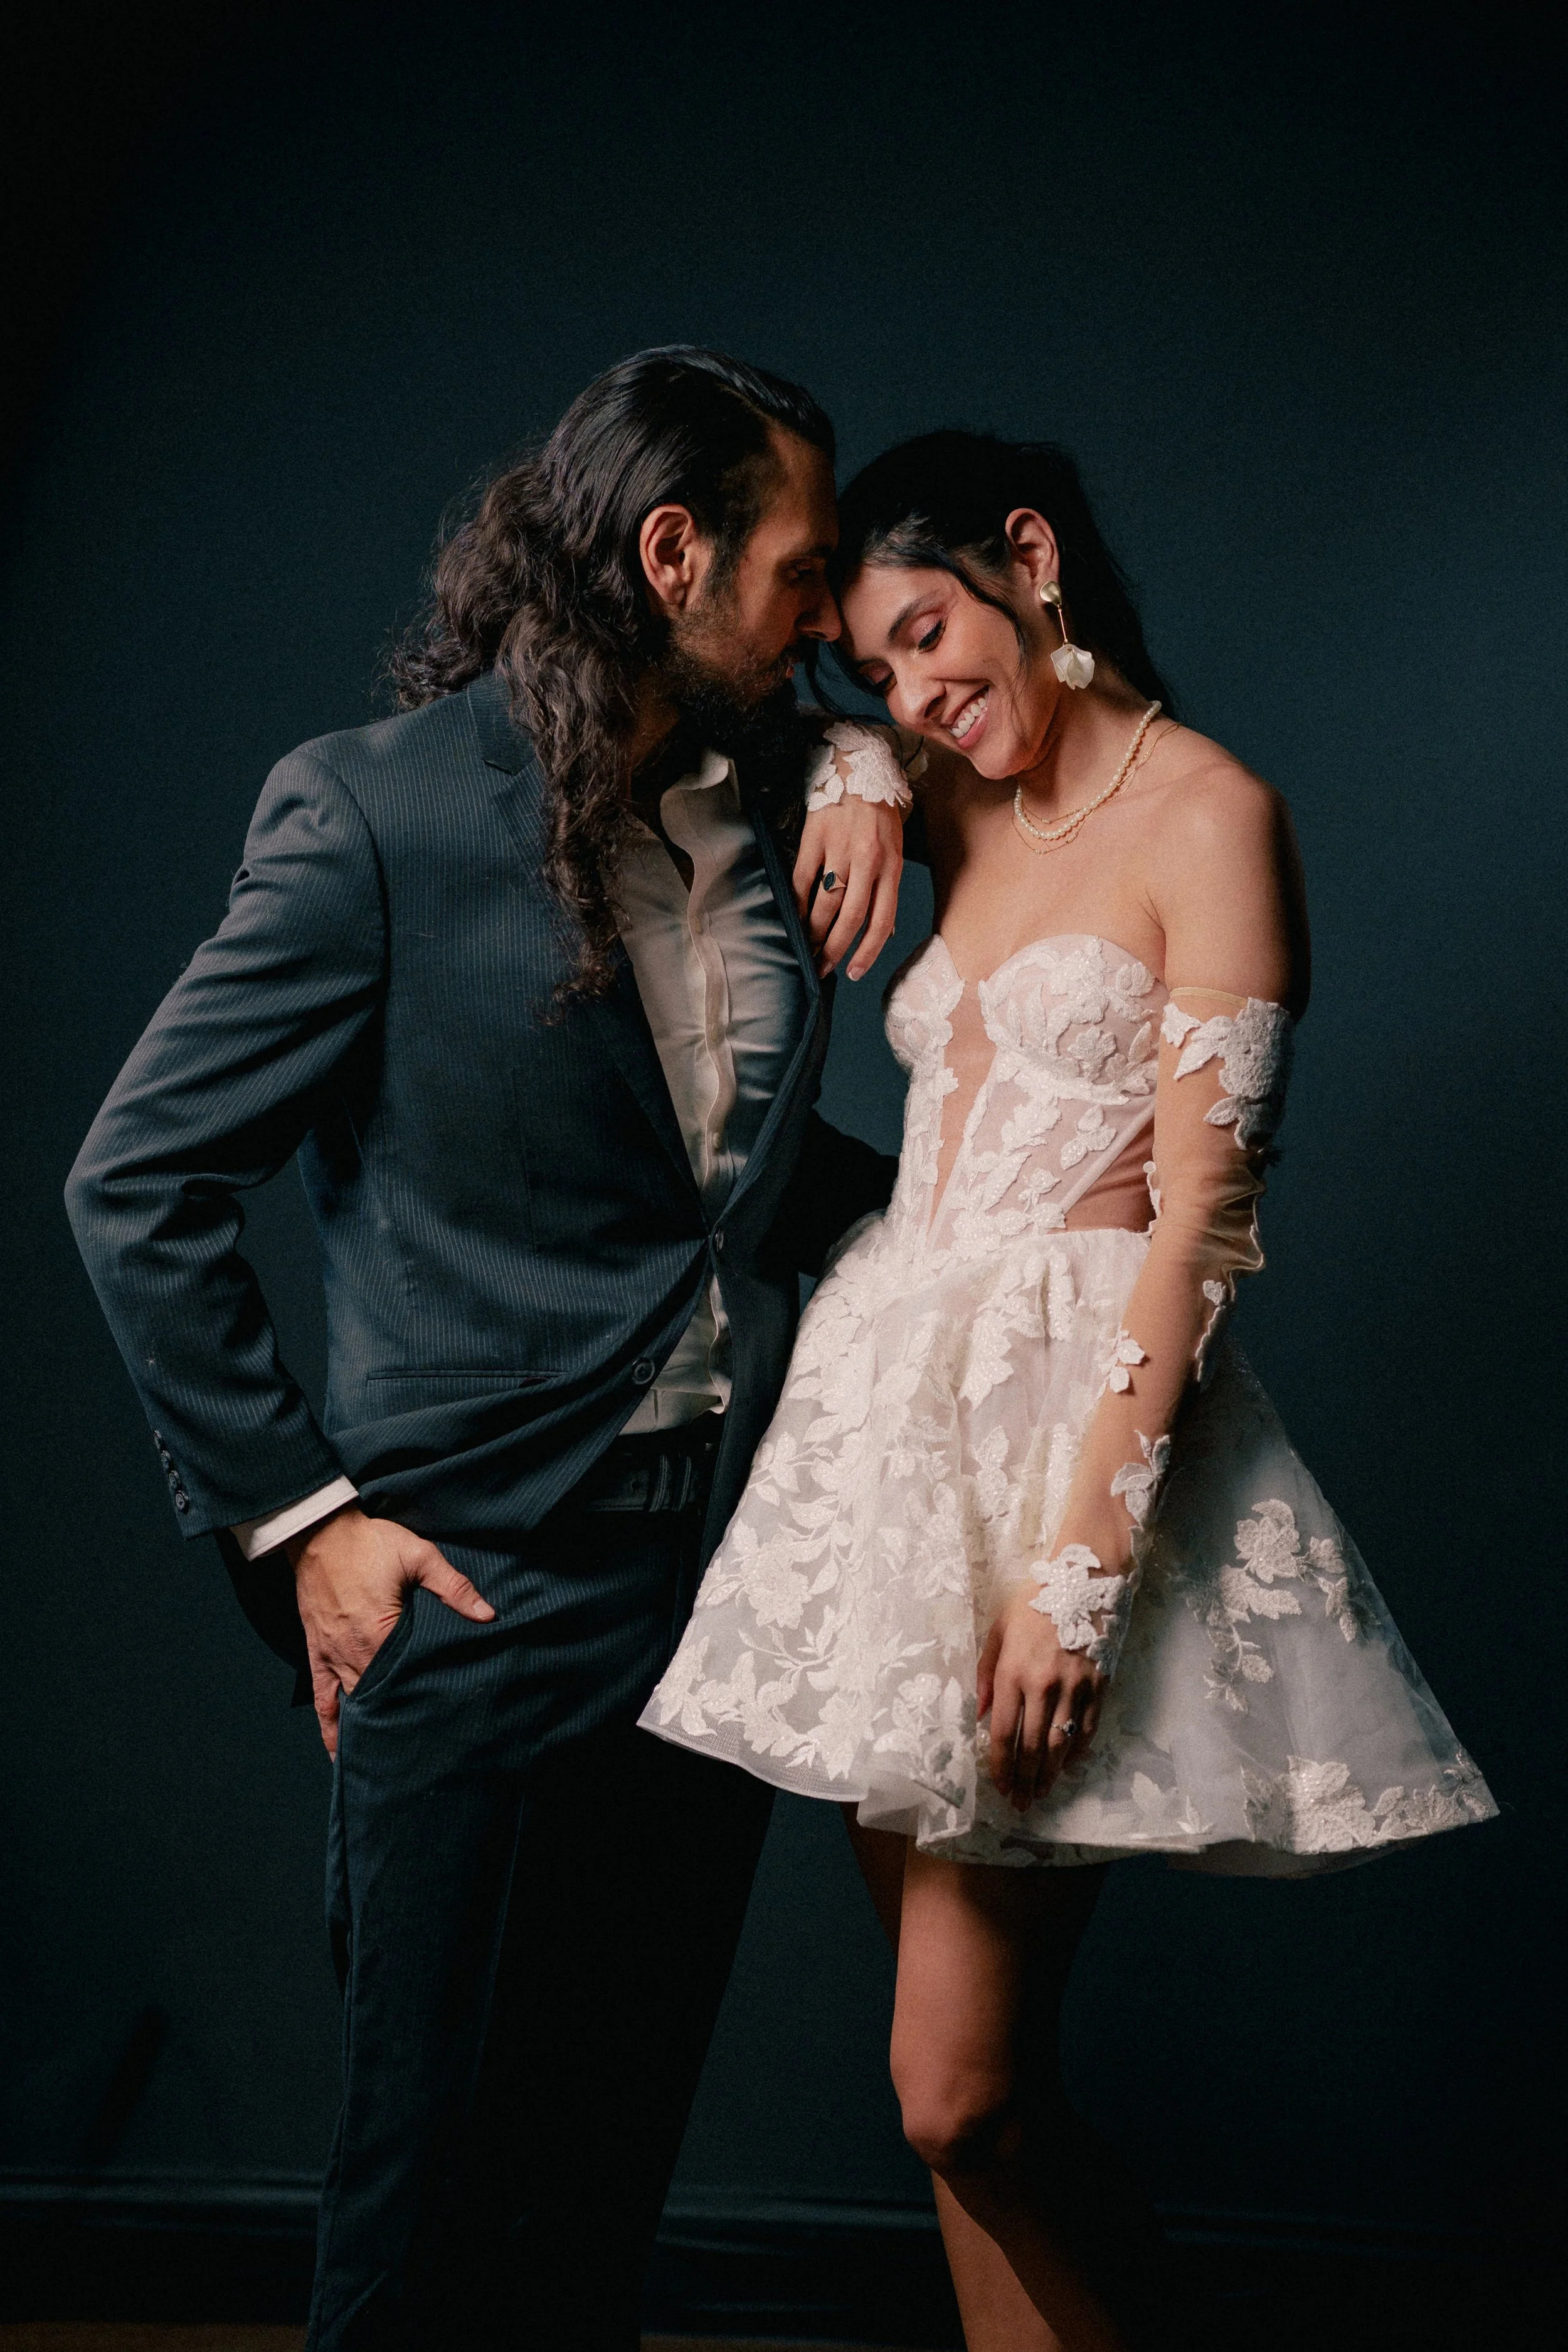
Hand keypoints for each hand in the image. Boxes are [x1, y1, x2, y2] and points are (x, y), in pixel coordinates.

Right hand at [287, 1504, 494, 1756]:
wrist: (320, 1531)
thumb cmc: (369, 1542)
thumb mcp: (419, 1556)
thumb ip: (453, 1587)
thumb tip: (487, 1614)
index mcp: (379, 1633)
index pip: (404, 1680)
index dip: (421, 1703)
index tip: (439, 1729)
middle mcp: (352, 1652)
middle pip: (377, 1700)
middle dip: (397, 1725)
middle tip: (418, 1757)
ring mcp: (331, 1654)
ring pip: (349, 1706)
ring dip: (365, 1732)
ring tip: (383, 1764)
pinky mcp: (316, 1651)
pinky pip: (320, 1697)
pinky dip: (329, 1724)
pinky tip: (337, 1748)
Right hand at [792, 796, 904, 980]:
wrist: (857, 765)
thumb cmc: (879, 811)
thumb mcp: (896, 848)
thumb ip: (889, 889)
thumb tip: (884, 932)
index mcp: (891, 865)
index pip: (881, 921)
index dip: (867, 952)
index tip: (854, 972)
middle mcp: (868, 860)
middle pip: (850, 918)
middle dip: (834, 950)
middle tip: (822, 968)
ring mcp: (839, 849)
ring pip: (824, 904)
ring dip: (812, 933)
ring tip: (806, 949)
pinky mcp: (814, 837)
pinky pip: (801, 880)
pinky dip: (795, 904)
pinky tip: (792, 919)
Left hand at [977, 1588, 1105, 1812]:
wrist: (1085, 1579)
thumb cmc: (1036, 1601)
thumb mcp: (1000, 1629)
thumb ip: (986, 1672)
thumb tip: (981, 1714)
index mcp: (1013, 1672)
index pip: (1005, 1734)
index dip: (1001, 1766)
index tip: (1000, 1786)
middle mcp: (1043, 1685)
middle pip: (1031, 1747)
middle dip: (1023, 1780)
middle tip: (1020, 1802)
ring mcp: (1074, 1688)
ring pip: (1059, 1745)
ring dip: (1049, 1775)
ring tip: (1041, 1793)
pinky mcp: (1099, 1686)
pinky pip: (1086, 1729)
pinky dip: (1076, 1752)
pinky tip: (1066, 1766)